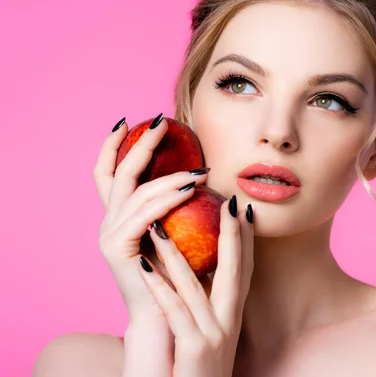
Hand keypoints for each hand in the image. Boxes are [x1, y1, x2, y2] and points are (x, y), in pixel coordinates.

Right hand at [93, 114, 209, 321]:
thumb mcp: (177, 233)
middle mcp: (110, 221)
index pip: (110, 173)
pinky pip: (145, 215)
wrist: (167, 317)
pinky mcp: (117, 247)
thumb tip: (202, 174)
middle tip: (161, 121)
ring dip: (169, 175)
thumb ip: (178, 206)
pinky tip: (190, 189)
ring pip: (137, 191)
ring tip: (199, 169)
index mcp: (121, 216)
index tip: (130, 121)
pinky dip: (168, 199)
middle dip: (140, 144)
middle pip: (119, 173)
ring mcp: (110, 233)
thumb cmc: (179, 275)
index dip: (115, 146)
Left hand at [138, 195, 254, 376]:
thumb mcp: (213, 327)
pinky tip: (143, 265)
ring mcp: (213, 333)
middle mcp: (229, 320)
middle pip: (234, 270)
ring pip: (195, 286)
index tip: (244, 209)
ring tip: (161, 225)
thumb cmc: (199, 362)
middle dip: (233, 235)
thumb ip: (210, 297)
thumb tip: (203, 265)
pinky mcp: (194, 348)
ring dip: (177, 254)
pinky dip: (159, 286)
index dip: (247, 238)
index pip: (245, 268)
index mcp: (233, 312)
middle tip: (228, 202)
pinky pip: (173, 311)